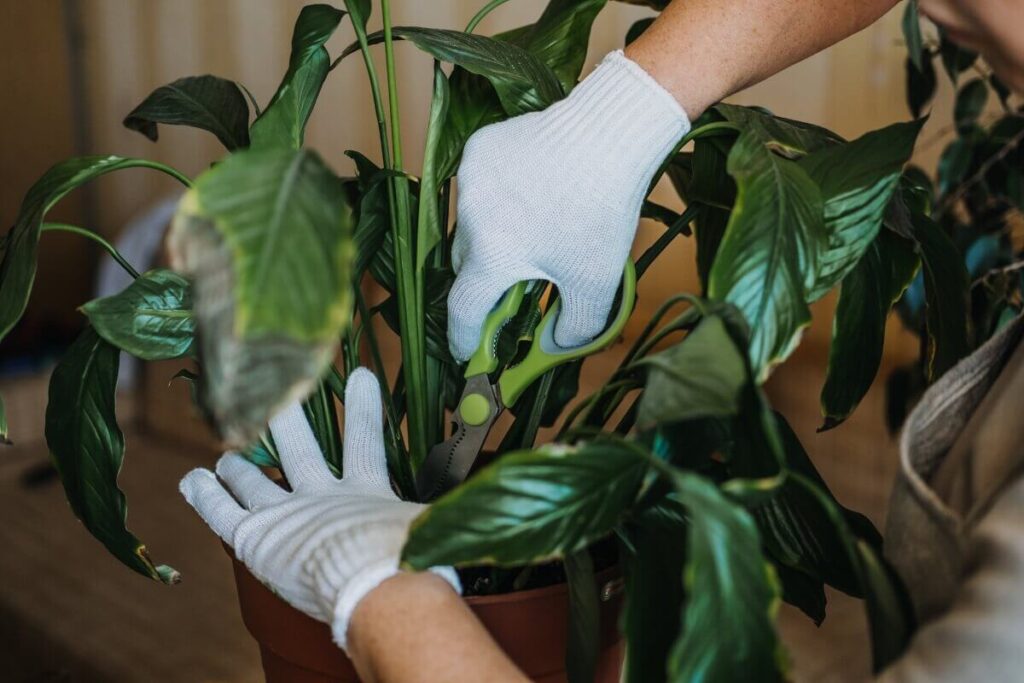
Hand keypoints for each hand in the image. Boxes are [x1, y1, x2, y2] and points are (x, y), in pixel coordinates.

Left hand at [179, 368, 460, 650]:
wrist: (377, 587)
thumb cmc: (411, 562)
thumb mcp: (435, 531)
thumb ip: (452, 513)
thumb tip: (503, 499)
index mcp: (367, 492)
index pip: (367, 441)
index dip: (365, 409)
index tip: (362, 374)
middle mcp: (322, 495)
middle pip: (300, 448)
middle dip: (287, 417)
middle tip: (277, 393)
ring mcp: (285, 512)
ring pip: (254, 479)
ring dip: (239, 464)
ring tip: (227, 453)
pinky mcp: (255, 535)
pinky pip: (222, 511)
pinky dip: (206, 493)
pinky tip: (194, 478)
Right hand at [447, 50, 689, 360]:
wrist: (610, 133)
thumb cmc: (601, 211)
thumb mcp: (596, 281)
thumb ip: (574, 327)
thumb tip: (555, 347)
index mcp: (492, 256)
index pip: (463, 310)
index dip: (464, 338)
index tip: (468, 353)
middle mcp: (470, 218)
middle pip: (467, 265)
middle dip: (486, 281)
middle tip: (515, 285)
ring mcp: (470, 179)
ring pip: (470, 224)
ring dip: (491, 236)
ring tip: (533, 228)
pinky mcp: (479, 148)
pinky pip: (478, 186)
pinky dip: (496, 197)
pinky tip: (531, 190)